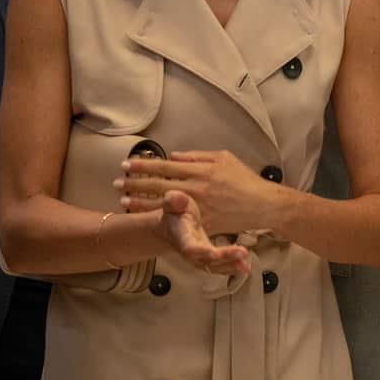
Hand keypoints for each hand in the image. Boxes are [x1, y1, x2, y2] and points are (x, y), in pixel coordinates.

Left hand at [118, 150, 282, 236]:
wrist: (262, 205)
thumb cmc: (244, 179)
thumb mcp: (224, 158)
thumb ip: (197, 156)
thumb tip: (173, 156)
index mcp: (201, 170)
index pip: (165, 166)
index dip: (144, 165)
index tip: (127, 163)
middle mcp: (196, 187)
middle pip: (158, 184)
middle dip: (135, 182)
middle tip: (117, 181)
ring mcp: (198, 206)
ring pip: (161, 203)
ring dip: (139, 201)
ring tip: (123, 198)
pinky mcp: (201, 222)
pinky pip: (173, 219)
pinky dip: (156, 217)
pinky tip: (143, 215)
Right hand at [155, 190, 250, 276]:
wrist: (169, 227)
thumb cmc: (174, 213)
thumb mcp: (172, 203)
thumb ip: (174, 201)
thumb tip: (175, 197)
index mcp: (182, 238)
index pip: (190, 248)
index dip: (201, 251)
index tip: (214, 253)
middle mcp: (190, 252)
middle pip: (206, 260)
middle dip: (225, 257)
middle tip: (243, 253)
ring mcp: (199, 258)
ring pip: (214, 266)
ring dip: (231, 266)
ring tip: (246, 266)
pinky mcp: (208, 259)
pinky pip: (219, 267)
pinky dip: (232, 267)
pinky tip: (245, 267)